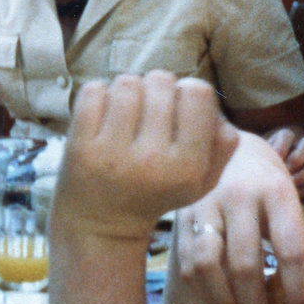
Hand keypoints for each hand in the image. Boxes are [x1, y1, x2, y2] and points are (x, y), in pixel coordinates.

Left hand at [57, 72, 235, 242]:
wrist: (103, 222)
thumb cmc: (158, 191)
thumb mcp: (203, 180)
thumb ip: (223, 142)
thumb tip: (214, 105)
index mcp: (187, 167)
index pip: (197, 92)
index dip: (188, 91)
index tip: (179, 106)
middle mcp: (151, 159)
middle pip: (161, 81)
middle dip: (157, 88)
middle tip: (150, 109)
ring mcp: (112, 152)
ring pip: (127, 82)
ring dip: (129, 90)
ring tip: (128, 111)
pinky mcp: (79, 146)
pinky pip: (93, 90)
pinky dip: (99, 94)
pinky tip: (104, 114)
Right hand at [176, 130, 303, 303]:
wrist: (223, 144)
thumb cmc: (265, 182)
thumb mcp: (289, 205)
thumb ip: (300, 249)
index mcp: (275, 193)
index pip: (290, 251)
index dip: (298, 294)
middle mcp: (239, 197)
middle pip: (246, 265)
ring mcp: (205, 205)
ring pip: (210, 267)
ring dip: (228, 302)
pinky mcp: (181, 215)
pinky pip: (189, 264)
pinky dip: (206, 290)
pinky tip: (222, 298)